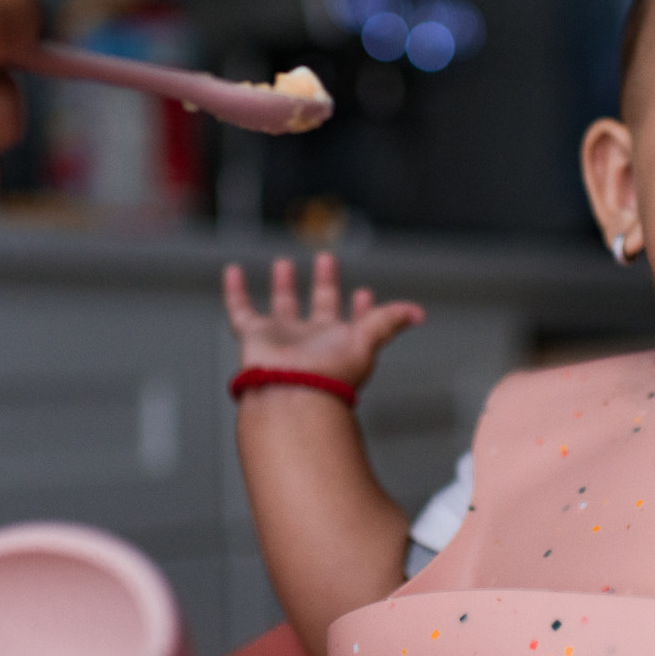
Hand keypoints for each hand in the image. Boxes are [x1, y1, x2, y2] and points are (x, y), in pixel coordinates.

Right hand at [222, 252, 423, 388]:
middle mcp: (310, 341)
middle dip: (324, 285)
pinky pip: (240, 309)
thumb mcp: (368, 341)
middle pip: (318, 308)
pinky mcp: (254, 336)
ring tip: (284, 262)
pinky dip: (235, 291)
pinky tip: (234, 270)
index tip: (366, 293)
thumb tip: (419, 313)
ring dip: (284, 286)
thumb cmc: (330, 377)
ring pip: (281, 307)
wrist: (291, 395)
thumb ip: (390, 321)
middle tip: (327, 260)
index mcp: (339, 344)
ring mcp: (281, 338)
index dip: (361, 309)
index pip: (353, 322)